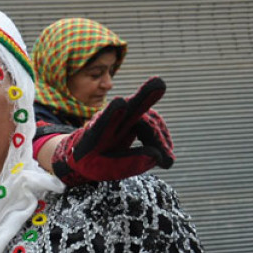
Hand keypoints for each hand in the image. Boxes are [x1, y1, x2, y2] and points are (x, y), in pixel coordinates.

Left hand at [51, 76, 173, 186]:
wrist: (85, 154)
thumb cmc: (91, 163)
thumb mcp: (104, 168)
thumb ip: (128, 162)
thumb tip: (156, 155)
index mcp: (95, 134)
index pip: (104, 121)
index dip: (113, 112)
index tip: (120, 103)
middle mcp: (110, 119)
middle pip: (129, 107)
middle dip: (144, 96)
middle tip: (159, 84)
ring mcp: (123, 116)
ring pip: (149, 121)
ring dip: (160, 139)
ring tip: (168, 162)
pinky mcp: (134, 119)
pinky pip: (153, 126)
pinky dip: (161, 140)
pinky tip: (166, 155)